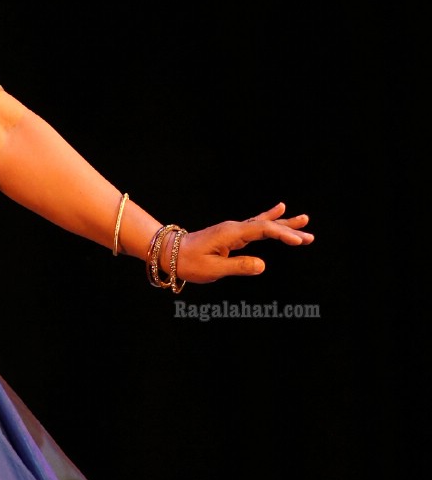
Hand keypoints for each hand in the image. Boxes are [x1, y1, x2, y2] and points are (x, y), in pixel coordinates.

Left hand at [175, 202, 312, 283]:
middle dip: (289, 230)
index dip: (282, 234)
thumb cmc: (188, 262)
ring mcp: (233, 229)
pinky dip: (269, 219)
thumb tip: (263, 265)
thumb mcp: (212, 270)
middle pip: (267, 225)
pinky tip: (280, 210)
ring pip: (264, 224)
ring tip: (305, 221)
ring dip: (284, 224)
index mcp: (230, 234)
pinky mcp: (232, 234)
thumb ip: (238, 267)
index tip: (298, 241)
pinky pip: (255, 225)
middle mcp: (234, 228)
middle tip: (310, 236)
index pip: (262, 230)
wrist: (169, 252)